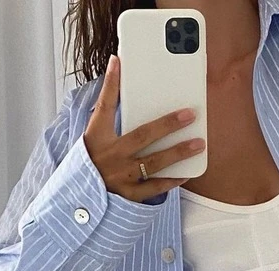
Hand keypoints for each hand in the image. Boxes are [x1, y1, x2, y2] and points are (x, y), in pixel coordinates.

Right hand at [83, 53, 204, 202]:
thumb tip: (116, 76)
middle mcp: (110, 157)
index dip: (110, 85)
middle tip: (190, 115)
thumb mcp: (91, 138)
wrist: (79, 199)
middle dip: (168, 124)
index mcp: (97, 139)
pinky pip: (154, 188)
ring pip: (154, 163)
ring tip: (199, 144)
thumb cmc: (90, 164)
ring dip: (178, 152)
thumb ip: (105, 113)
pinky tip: (188, 173)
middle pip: (142, 136)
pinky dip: (172, 180)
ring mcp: (120, 177)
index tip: (118, 62)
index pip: (104, 107)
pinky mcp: (129, 196)